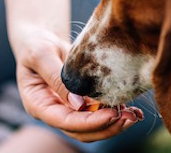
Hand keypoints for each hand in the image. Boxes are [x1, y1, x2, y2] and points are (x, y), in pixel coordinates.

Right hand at [13, 32, 141, 141]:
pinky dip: (114, 114)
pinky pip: (97, 115)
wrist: (40, 40)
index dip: (89, 122)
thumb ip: (56, 77)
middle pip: (81, 131)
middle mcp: (53, 112)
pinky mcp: (80, 104)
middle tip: (130, 118)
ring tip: (135, 115)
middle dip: (107, 127)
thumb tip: (78, 104)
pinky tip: (131, 108)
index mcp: (38, 104)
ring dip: (114, 124)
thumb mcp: (41, 54)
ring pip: (91, 128)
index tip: (112, 114)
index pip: (65, 122)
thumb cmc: (36, 44)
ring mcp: (67, 110)